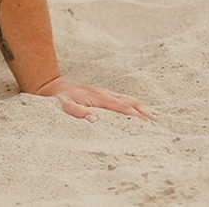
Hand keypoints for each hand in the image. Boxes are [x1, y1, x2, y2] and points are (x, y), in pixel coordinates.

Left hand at [32, 76, 154, 121]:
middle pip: (129, 102)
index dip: (135, 115)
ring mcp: (103, 93)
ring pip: (127, 99)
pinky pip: (121, 98)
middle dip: (143, 111)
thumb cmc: (58, 98)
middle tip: (156, 123)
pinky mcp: (101, 94)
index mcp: (98, 98)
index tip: (147, 124)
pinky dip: (132, 103)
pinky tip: (137, 110)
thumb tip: (94, 119)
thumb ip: (77, 111)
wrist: (51, 86)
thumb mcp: (64, 105)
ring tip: (153, 118)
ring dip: (140, 107)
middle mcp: (104, 94)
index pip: (121, 107)